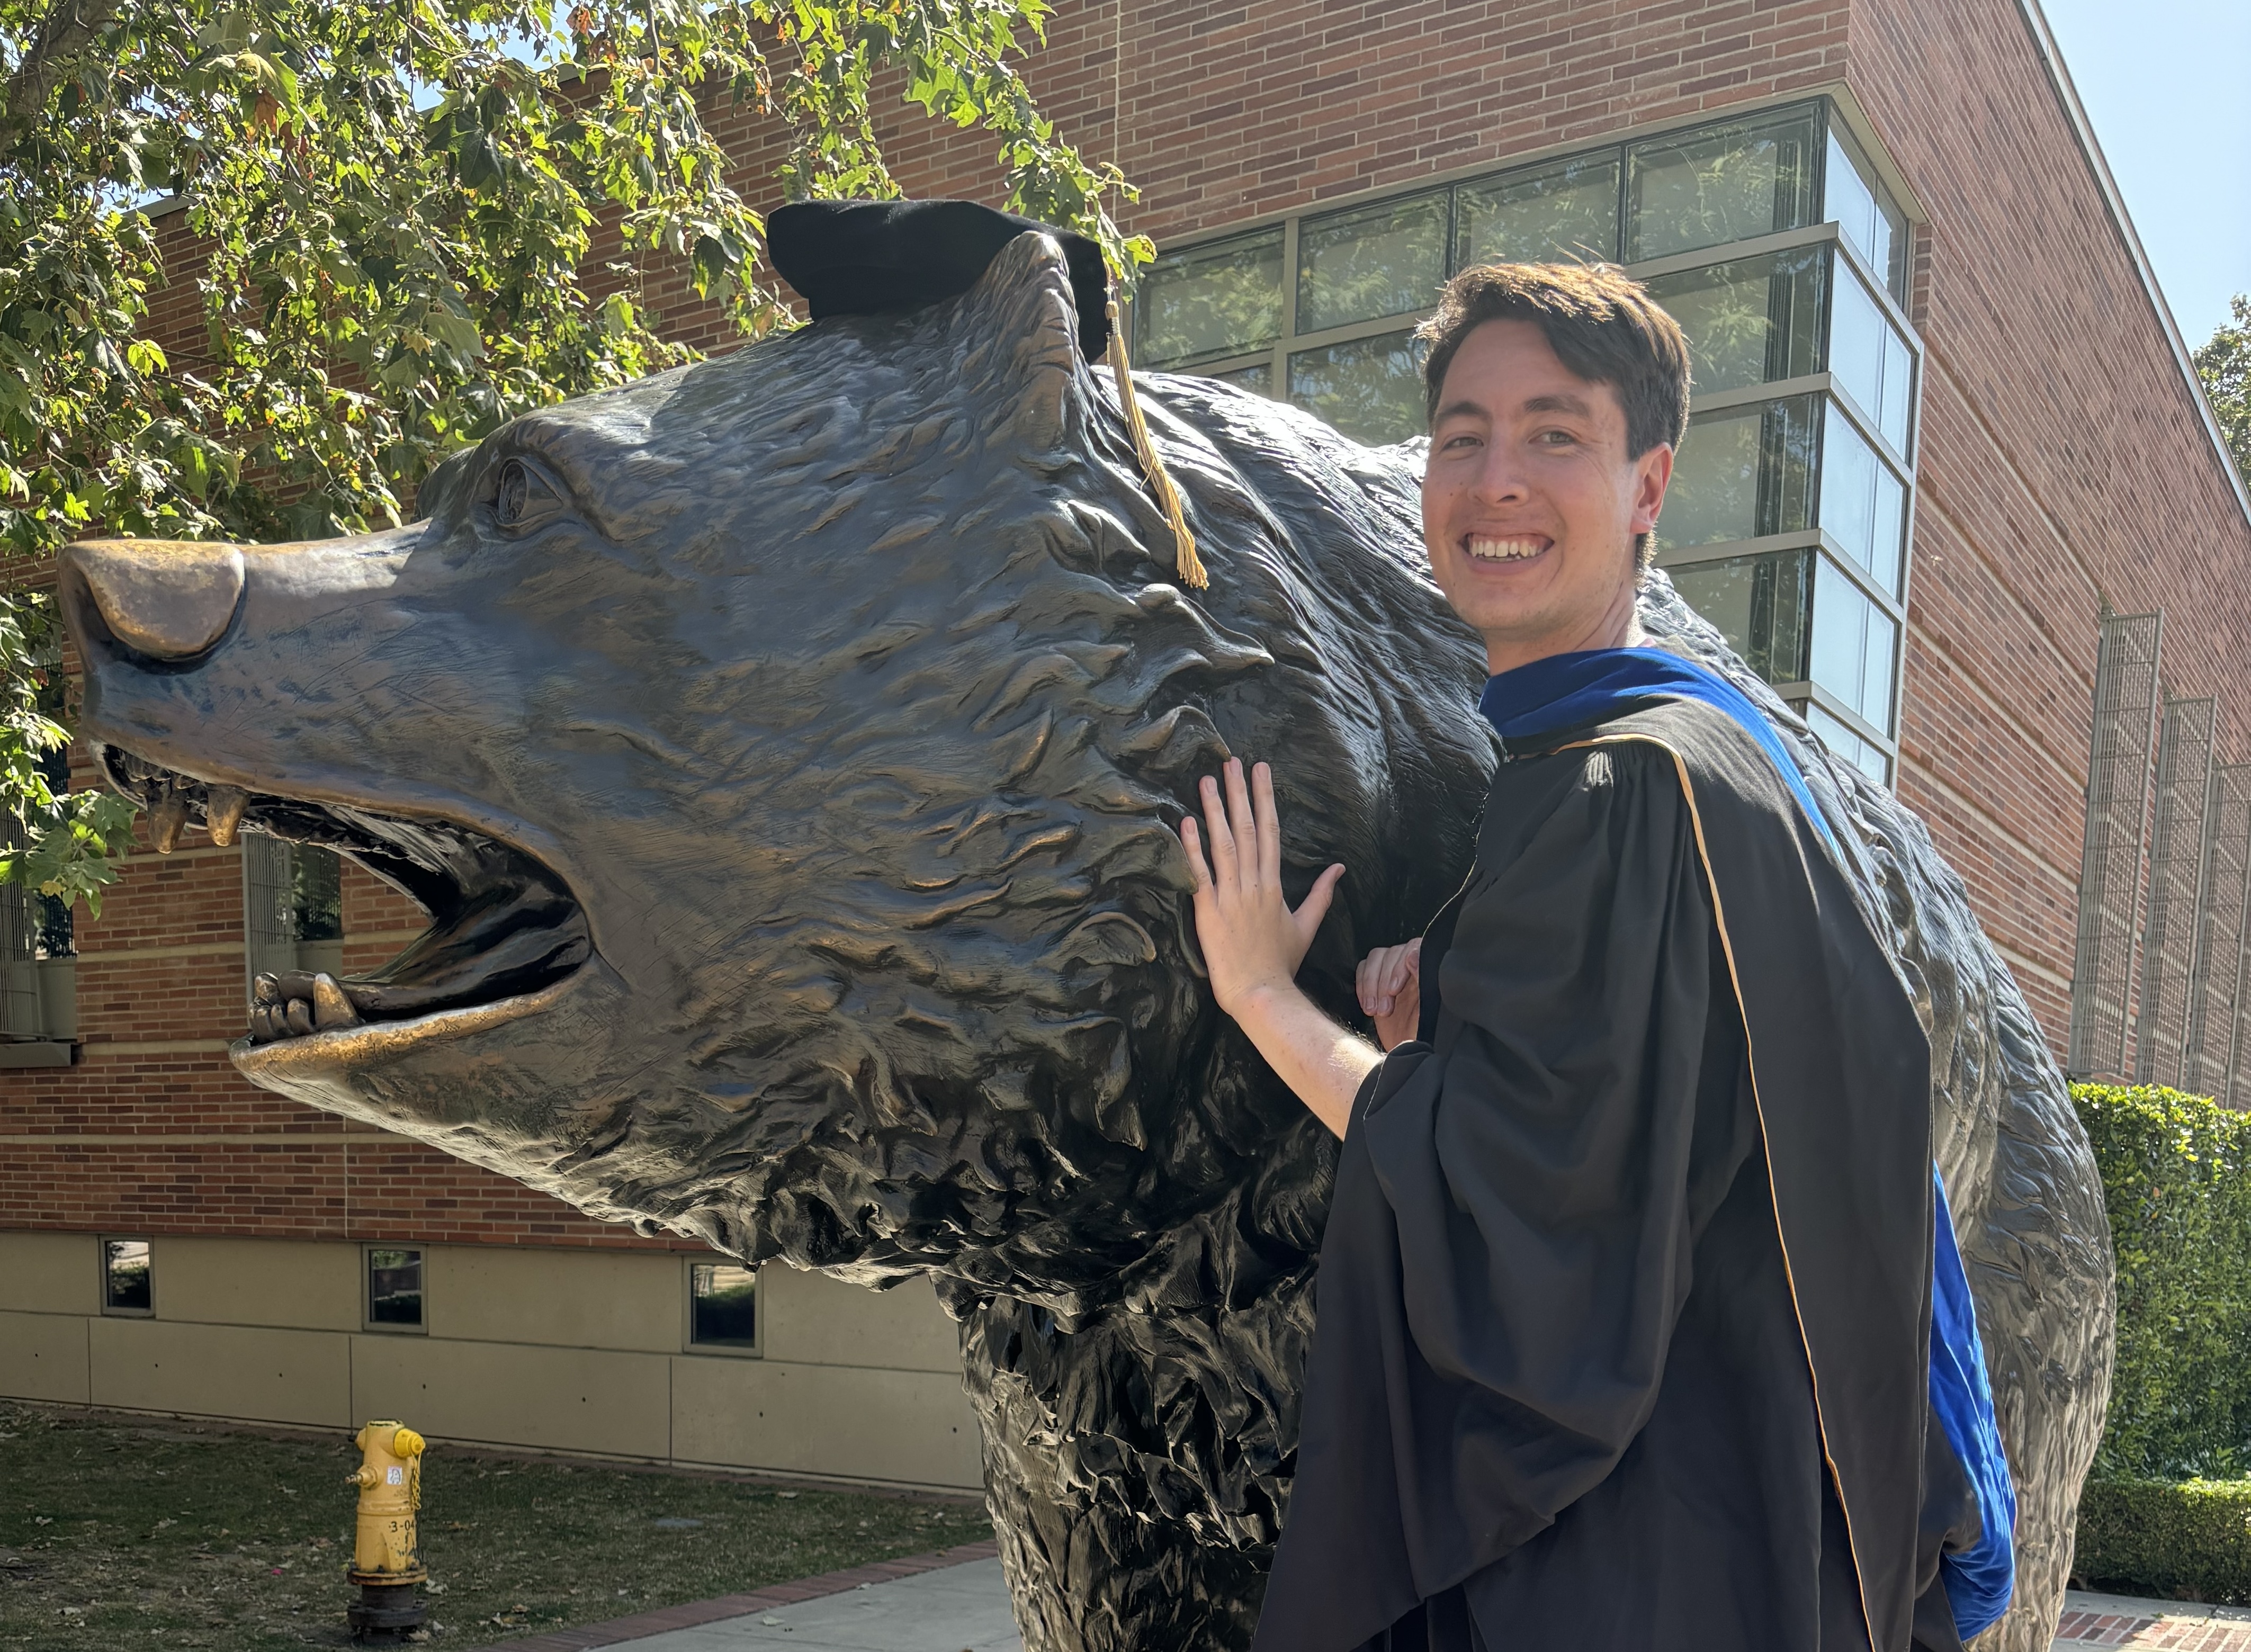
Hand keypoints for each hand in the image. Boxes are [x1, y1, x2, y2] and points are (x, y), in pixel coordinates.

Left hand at [1178, 758, 1344, 1018]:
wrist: (1261, 992)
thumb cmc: (1281, 963)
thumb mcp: (1306, 926)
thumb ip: (1321, 894)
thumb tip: (1339, 868)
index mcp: (1274, 885)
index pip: (1271, 831)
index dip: (1265, 798)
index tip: (1260, 770)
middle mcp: (1253, 884)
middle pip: (1248, 828)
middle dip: (1240, 792)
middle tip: (1232, 760)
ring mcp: (1230, 896)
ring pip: (1224, 843)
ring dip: (1215, 809)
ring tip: (1207, 779)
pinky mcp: (1209, 910)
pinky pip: (1200, 872)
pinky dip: (1194, 846)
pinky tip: (1186, 821)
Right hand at [1356, 938, 1421, 1050]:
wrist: (1408, 1053)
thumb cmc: (1423, 1035)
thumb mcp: (1427, 1012)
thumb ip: (1422, 980)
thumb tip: (1413, 955)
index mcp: (1429, 969)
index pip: (1413, 948)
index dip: (1399, 966)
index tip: (1394, 990)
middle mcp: (1412, 966)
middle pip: (1391, 953)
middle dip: (1383, 983)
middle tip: (1385, 1010)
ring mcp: (1393, 972)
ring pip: (1375, 958)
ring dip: (1371, 985)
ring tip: (1375, 1011)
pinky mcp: (1377, 980)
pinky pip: (1363, 969)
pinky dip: (1362, 987)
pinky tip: (1368, 1006)